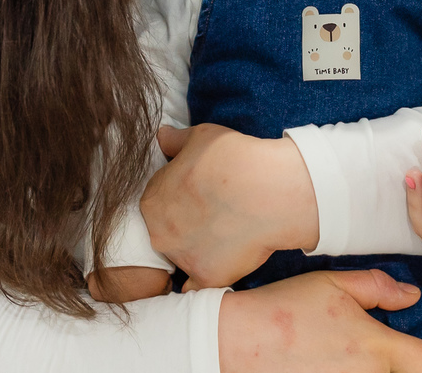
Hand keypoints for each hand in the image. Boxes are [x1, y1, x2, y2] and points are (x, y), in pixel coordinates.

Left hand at [140, 123, 319, 287]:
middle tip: (212, 212)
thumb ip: (175, 140)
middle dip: (184, 223)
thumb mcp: (201, 137)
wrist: (270, 191)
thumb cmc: (235, 158)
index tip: (199, 192)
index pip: (158, 201)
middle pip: (166, 230)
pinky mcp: (207, 277)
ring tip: (225, 233)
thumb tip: (161, 136)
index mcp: (151, 200)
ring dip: (196, 249)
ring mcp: (182, 259)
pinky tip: (218, 266)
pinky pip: (197, 286)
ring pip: (182, 256)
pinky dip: (204, 279)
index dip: (179, 195)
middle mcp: (159, 233)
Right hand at [219, 269, 421, 372]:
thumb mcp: (333, 284)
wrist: (235, 342)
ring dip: (363, 372)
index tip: (403, 346)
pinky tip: (320, 367)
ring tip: (334, 357)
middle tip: (359, 350)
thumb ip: (379, 288)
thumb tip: (413, 297)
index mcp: (373, 348)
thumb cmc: (285, 309)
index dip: (418, 353)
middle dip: (389, 365)